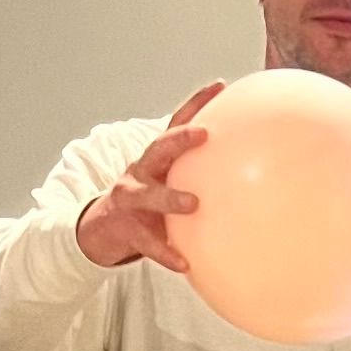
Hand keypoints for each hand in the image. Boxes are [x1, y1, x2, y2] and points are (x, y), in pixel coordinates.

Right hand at [78, 88, 223, 271]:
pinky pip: (149, 244)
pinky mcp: (127, 229)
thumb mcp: (167, 184)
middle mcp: (141, 172)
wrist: (100, 231)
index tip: (219, 86)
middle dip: (180, 139)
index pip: (175, 124)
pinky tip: (185, 264)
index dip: (196, 103)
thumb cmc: (147, 205)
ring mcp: (130, 199)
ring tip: (193, 204)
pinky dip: (166, 253)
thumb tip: (249, 169)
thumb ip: (197, 175)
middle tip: (204, 134)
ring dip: (170, 198)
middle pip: (159, 149)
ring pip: (148, 195)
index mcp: (155, 159)